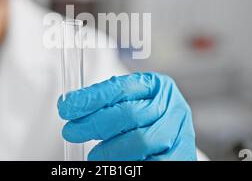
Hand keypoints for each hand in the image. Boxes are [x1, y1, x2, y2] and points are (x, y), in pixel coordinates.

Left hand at [58, 72, 196, 160]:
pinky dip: (129, 164)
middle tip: (71, 132)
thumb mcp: (131, 103)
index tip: (67, 108)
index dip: (91, 98)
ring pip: (141, 140)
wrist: (173, 140)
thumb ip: (106, 102)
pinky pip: (153, 162)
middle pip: (128, 113)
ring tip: (94, 156)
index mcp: (157, 86)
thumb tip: (68, 104)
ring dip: (110, 150)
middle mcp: (172, 105)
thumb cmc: (146, 120)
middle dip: (94, 124)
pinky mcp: (183, 156)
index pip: (120, 88)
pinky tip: (115, 165)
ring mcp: (180, 131)